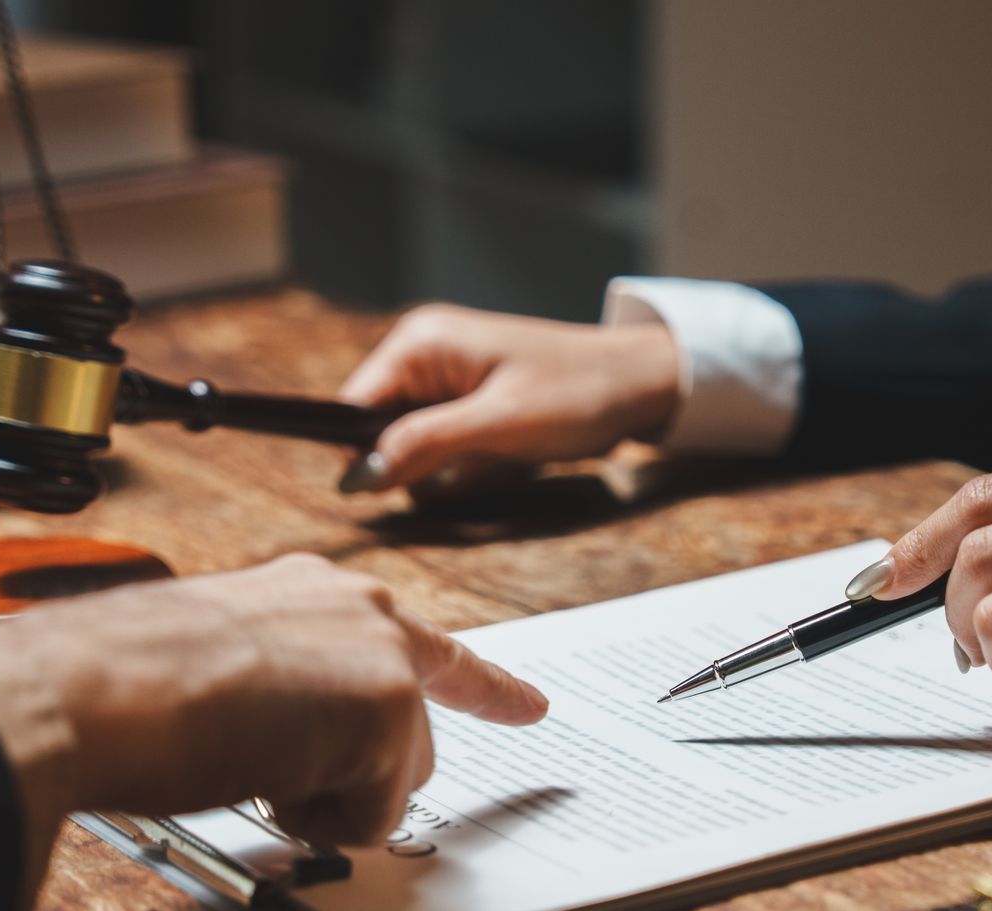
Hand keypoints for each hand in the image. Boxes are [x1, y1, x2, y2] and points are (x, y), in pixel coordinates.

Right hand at [0, 554, 548, 910]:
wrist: (97, 686)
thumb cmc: (126, 682)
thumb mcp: (223, 664)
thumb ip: (288, 690)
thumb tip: (298, 749)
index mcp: (318, 593)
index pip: (422, 646)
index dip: (484, 686)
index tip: (532, 707)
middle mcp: (364, 612)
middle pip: (408, 740)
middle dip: (350, 780)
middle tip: (262, 763)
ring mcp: (384, 661)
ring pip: (391, 784)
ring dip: (323, 798)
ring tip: (243, 756)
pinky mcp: (388, 715)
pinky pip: (370, 821)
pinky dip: (315, 823)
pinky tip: (257, 773)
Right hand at [337, 303, 679, 491]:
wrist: (640, 385)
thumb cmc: (577, 393)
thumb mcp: (497, 425)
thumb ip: (423, 446)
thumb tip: (355, 476)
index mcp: (420, 343)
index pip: (350, 406)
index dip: (363, 453)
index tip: (400, 486)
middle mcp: (423, 354)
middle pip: (377, 431)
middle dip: (417, 463)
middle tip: (472, 465)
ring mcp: (444, 378)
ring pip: (409, 447)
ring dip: (446, 469)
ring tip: (498, 458)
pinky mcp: (465, 403)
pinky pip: (441, 448)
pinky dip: (466, 466)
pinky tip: (503, 458)